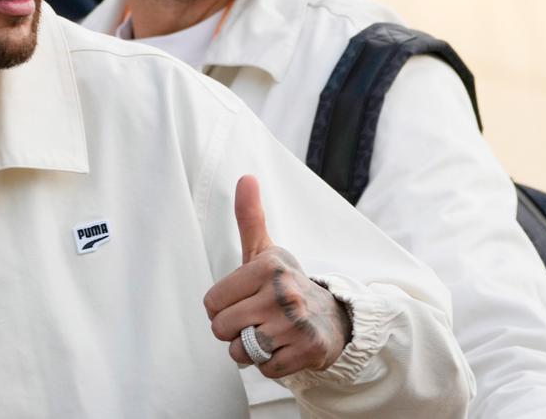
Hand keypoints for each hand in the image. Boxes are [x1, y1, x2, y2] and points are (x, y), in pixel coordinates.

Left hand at [203, 175, 351, 377]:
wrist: (334, 317)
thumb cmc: (285, 284)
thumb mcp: (265, 251)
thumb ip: (249, 217)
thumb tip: (245, 177)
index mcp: (267, 267)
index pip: (211, 303)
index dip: (221, 308)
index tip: (242, 301)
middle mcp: (283, 293)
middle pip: (222, 328)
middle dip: (233, 330)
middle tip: (255, 320)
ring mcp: (296, 323)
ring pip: (241, 350)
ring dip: (250, 349)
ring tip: (269, 334)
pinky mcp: (308, 351)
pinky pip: (265, 368)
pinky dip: (270, 364)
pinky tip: (284, 348)